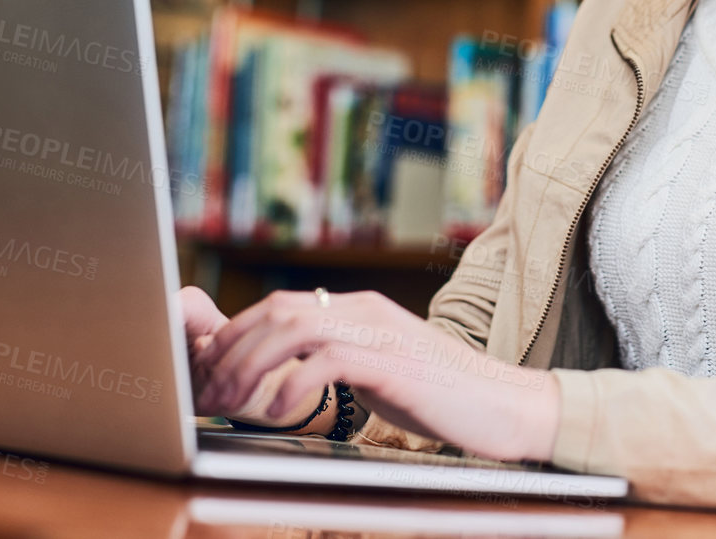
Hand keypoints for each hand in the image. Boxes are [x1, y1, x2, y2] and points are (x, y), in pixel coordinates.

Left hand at [193, 287, 560, 462]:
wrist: (504, 405)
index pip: (282, 304)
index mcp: (360, 308)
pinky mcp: (394, 362)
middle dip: (233, 350)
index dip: (238, 333)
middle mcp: (365, 310)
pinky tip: (280, 412)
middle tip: (211, 392)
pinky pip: (329, 360)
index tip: (212, 369)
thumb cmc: (442, 396)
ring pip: (295, 327)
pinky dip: (294, 385)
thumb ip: (342, 359)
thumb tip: (293, 372)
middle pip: (278, 310)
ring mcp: (381, 332)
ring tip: (234, 402)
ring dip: (252, 366)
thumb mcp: (381, 369)